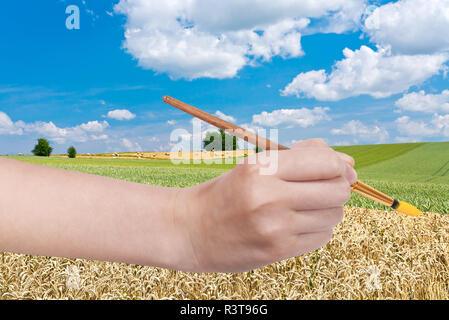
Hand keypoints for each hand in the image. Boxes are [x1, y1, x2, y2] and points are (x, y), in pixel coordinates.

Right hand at [175, 139, 356, 272]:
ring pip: (333, 215)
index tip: (337, 169)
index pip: (326, 163)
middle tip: (325, 188)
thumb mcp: (255, 165)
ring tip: (306, 207)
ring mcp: (274, 227)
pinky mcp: (277, 251)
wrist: (191, 230)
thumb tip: (347, 162)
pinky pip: (321, 237)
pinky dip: (318, 229)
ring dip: (328, 210)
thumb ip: (300, 156)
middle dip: (339, 187)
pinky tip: (298, 224)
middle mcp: (269, 196)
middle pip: (337, 190)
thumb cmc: (226, 192)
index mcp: (261, 167)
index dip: (339, 165)